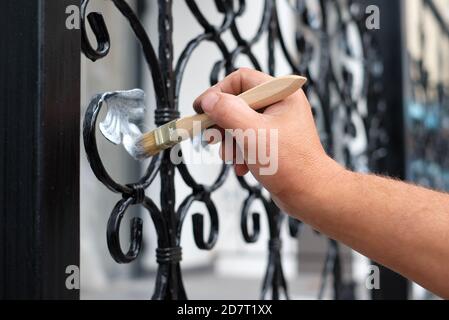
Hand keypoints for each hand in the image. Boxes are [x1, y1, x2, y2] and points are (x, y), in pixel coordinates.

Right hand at [194, 68, 344, 214]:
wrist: (309, 195)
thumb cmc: (291, 165)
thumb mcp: (251, 133)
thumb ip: (227, 112)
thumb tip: (208, 99)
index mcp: (281, 94)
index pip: (241, 80)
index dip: (218, 92)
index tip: (201, 108)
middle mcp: (280, 105)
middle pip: (237, 103)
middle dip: (223, 125)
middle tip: (214, 138)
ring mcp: (276, 123)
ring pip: (238, 123)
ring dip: (230, 143)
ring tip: (233, 158)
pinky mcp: (272, 141)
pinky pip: (246, 139)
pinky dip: (239, 152)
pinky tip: (243, 166)